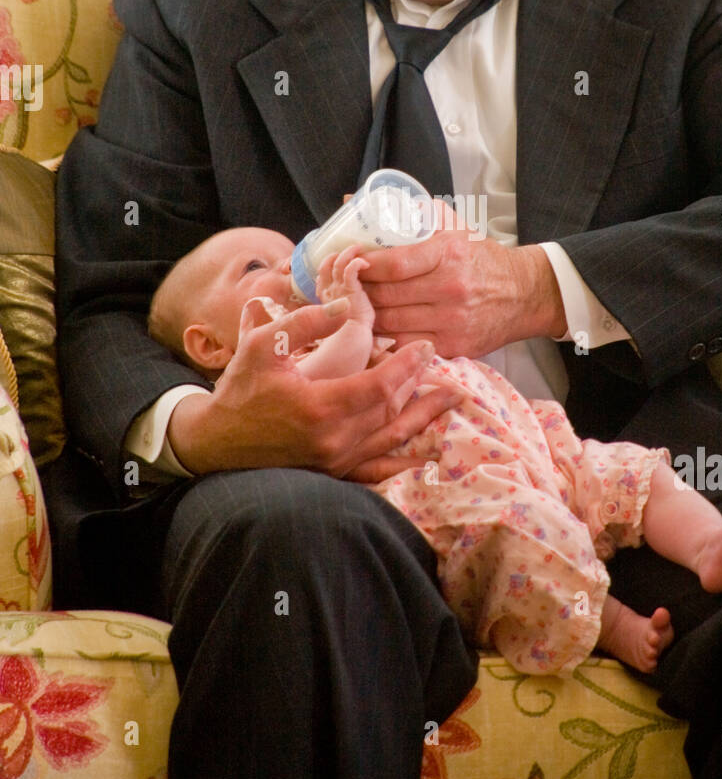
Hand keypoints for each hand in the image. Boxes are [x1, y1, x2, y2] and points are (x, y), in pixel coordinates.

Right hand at [167, 295, 460, 477]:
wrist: (215, 441)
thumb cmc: (238, 390)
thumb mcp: (263, 345)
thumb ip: (306, 323)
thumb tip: (346, 306)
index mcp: (320, 407)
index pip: (379, 386)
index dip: (406, 365)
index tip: (424, 346)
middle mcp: (333, 440)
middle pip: (392, 411)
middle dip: (418, 385)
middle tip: (441, 363)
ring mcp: (334, 461)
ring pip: (390, 438)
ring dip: (422, 417)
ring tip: (450, 399)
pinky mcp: (331, 472)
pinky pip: (376, 468)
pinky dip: (403, 459)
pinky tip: (424, 455)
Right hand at [316, 245, 374, 327]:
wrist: (351, 341)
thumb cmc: (347, 334)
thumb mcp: (340, 322)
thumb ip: (339, 313)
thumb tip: (347, 307)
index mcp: (324, 299)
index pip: (321, 278)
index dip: (327, 267)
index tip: (337, 263)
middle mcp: (328, 292)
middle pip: (326, 266)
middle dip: (335, 256)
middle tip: (350, 250)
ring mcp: (337, 290)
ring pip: (338, 263)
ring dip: (348, 253)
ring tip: (358, 247)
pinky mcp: (349, 289)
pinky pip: (350, 268)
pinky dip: (356, 262)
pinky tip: (364, 263)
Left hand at [358, 199, 566, 357]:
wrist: (525, 294)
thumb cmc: (483, 258)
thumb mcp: (456, 228)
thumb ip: (416, 213)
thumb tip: (361, 201)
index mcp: (449, 254)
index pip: (394, 263)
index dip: (364, 265)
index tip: (349, 262)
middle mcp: (450, 288)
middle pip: (386, 295)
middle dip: (358, 291)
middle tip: (345, 286)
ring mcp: (451, 321)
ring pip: (390, 323)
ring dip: (367, 316)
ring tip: (355, 306)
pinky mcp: (453, 346)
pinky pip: (405, 344)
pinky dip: (386, 337)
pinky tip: (377, 327)